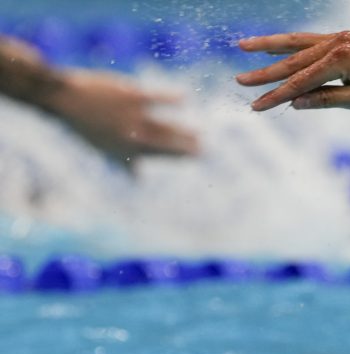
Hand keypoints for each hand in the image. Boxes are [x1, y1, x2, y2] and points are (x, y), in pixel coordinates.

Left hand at [49, 70, 198, 163]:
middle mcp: (132, 136)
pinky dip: (172, 99)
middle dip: (186, 149)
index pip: (160, 155)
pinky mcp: (132, 95)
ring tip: (199, 134)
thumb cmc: (85, 125)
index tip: (196, 157)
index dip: (180, 157)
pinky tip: (185, 98)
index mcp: (127, 149)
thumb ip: (125, 162)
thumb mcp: (105, 148)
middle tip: (203, 150)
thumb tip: (138, 180)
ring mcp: (133, 116)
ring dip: (183, 132)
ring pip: (164, 127)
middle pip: (166, 144)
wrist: (65, 99)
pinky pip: (157, 98)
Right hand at [237, 31, 349, 112]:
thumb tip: (295, 103)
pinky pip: (311, 41)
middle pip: (293, 61)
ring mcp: (340, 37)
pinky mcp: (344, 38)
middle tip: (240, 81)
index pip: (299, 83)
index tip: (255, 107)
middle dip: (265, 73)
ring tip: (243, 47)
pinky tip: (276, 48)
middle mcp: (336, 43)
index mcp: (339, 60)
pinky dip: (292, 45)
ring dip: (270, 47)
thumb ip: (327, 99)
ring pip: (297, 43)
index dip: (275, 96)